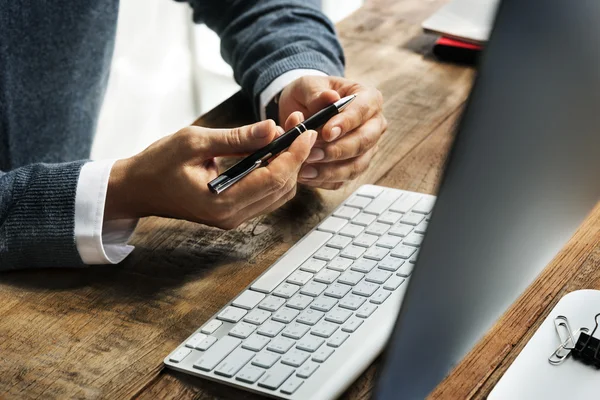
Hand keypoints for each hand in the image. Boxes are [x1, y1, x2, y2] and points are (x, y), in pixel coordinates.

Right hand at [105, 120, 316, 228]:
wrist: (138, 189)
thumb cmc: (158, 164)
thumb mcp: (195, 142)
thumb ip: (236, 138)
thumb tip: (271, 128)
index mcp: (222, 202)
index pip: (274, 178)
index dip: (295, 154)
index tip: (305, 131)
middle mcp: (232, 216)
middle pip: (282, 188)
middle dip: (295, 157)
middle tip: (297, 127)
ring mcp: (234, 218)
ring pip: (279, 194)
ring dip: (287, 165)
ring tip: (286, 136)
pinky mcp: (233, 213)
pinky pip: (266, 195)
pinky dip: (275, 173)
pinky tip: (272, 152)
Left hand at [278, 75, 386, 189]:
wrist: (303, 109)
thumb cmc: (310, 93)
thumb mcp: (309, 85)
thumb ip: (317, 93)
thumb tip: (331, 98)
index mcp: (369, 99)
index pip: (363, 112)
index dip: (346, 124)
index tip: (326, 133)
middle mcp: (374, 126)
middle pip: (363, 143)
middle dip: (337, 150)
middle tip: (312, 153)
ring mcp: (366, 150)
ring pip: (356, 166)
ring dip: (330, 170)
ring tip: (305, 169)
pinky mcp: (353, 167)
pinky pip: (343, 180)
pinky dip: (324, 180)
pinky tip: (306, 176)